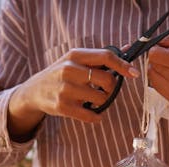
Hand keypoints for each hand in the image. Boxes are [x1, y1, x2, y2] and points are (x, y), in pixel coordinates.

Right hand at [8, 48, 139, 140]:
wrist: (34, 91)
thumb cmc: (61, 74)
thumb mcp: (76, 59)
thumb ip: (101, 57)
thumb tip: (129, 48)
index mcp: (75, 55)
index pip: (106, 56)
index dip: (123, 65)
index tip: (134, 73)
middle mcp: (69, 70)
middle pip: (107, 79)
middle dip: (112, 87)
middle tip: (106, 90)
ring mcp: (65, 89)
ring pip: (101, 98)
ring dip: (103, 102)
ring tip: (94, 100)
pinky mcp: (62, 107)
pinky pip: (91, 115)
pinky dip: (96, 117)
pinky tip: (94, 114)